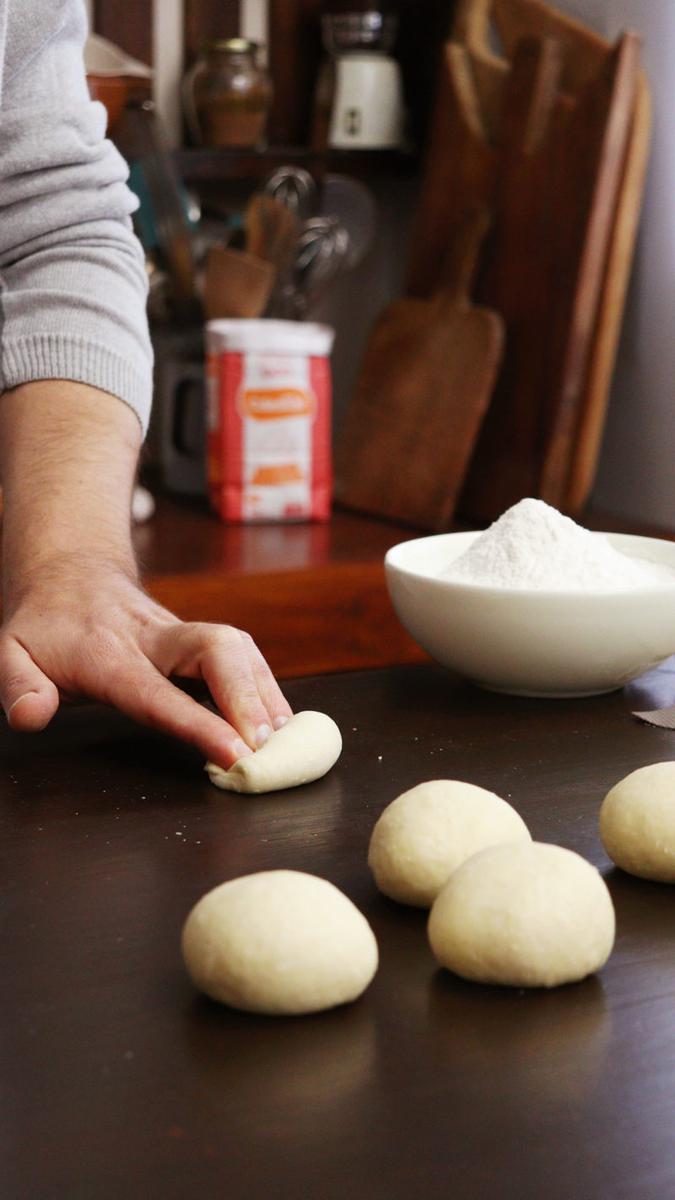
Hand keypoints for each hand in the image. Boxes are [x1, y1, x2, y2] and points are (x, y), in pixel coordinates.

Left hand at [0, 552, 292, 766]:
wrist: (70, 571)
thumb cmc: (43, 624)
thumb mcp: (7, 651)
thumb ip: (16, 686)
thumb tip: (31, 716)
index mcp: (108, 653)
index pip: (158, 692)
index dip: (200, 723)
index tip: (235, 754)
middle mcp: (154, 638)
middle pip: (217, 650)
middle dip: (250, 695)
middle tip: (269, 745)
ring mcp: (181, 633)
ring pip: (238, 648)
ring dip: (267, 692)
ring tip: (284, 740)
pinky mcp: (198, 638)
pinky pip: (243, 655)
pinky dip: (266, 686)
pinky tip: (277, 719)